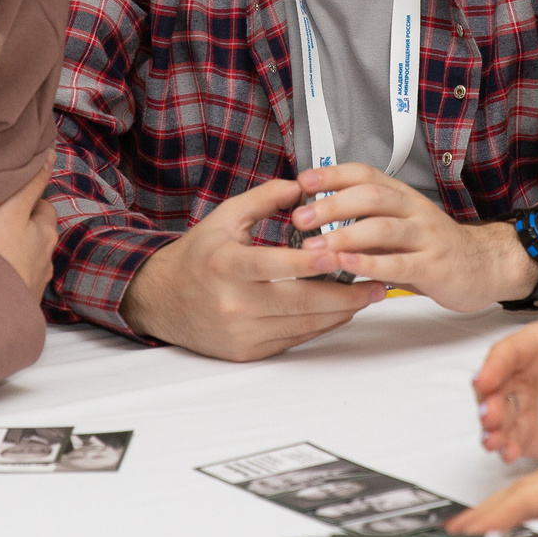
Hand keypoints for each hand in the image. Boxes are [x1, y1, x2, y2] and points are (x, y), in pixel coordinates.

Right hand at [0, 164, 57, 297]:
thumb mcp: (11, 209)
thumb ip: (31, 183)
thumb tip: (51, 155)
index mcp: (46, 233)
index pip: (46, 209)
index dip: (32, 202)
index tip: (15, 201)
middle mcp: (47, 258)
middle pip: (41, 237)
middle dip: (28, 231)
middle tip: (4, 225)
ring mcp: (36, 282)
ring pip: (32, 262)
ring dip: (20, 256)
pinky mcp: (23, 302)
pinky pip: (20, 284)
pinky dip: (12, 278)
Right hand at [121, 179, 387, 360]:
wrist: (161, 300)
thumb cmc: (197, 257)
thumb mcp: (225, 217)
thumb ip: (265, 198)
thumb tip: (302, 185)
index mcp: (226, 265)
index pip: (274, 265)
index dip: (310, 263)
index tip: (341, 254)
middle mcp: (233, 303)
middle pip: (300, 302)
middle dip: (345, 295)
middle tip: (377, 283)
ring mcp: (241, 331)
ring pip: (303, 325)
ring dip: (340, 311)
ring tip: (368, 295)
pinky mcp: (248, 351)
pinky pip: (294, 339)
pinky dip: (321, 325)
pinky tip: (339, 311)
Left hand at [293, 163, 531, 312]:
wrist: (484, 266)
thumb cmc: (432, 247)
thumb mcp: (400, 224)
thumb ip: (365, 220)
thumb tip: (315, 214)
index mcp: (402, 196)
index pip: (365, 174)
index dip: (333, 175)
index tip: (302, 181)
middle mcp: (414, 210)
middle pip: (370, 197)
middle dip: (332, 204)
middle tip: (300, 218)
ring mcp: (427, 237)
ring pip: (383, 228)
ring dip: (344, 236)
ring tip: (314, 248)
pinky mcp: (435, 266)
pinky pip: (400, 263)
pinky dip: (370, 264)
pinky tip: (347, 267)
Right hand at [471, 322, 537, 461]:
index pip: (510, 350)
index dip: (494, 365)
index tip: (484, 381)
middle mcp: (522, 372)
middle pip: (493, 383)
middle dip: (487, 400)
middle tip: (489, 417)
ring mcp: (520, 404)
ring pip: (495, 413)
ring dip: (490, 427)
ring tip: (493, 441)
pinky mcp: (523, 432)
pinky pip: (508, 439)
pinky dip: (504, 447)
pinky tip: (508, 454)